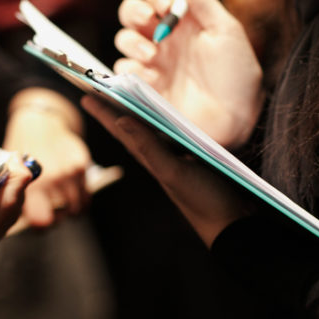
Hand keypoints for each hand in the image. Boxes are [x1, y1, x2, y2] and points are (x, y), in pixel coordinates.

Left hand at [3, 89, 91, 226]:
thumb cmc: (21, 150)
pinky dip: (82, 199)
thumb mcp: (11, 172)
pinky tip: (73, 196)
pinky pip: (86, 195)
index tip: (39, 222)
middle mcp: (52, 181)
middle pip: (61, 218)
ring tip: (61, 204)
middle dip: (56, 218)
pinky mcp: (81, 165)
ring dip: (70, 210)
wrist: (39, 122)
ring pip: (76, 209)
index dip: (41, 226)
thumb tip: (17, 217)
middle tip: (50, 211)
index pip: (42, 222)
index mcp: (31, 185)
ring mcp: (69, 173)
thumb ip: (15, 193)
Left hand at [82, 95, 252, 246]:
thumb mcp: (172, 171)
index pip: (122, 131)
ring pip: (150, 134)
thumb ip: (148, 147)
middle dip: (114, 111)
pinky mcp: (194, 163)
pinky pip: (170, 139)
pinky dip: (163, 127)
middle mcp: (159, 159)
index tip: (86, 97)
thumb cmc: (202, 200)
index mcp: (151, 159)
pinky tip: (164, 120)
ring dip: (136, 116)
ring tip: (122, 100)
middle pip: (132, 130)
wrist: (232, 226)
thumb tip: (121, 121)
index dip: (105, 113)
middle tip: (97, 92)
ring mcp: (176, 161)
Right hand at [115, 0, 263, 148]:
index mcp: (183, 23)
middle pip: (131, 14)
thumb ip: (203, 1)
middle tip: (149, 22)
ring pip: (123, 40)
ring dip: (132, 41)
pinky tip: (152, 77)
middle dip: (134, 13)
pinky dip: (133, 70)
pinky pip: (123, 71)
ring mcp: (152, 63)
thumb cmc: (236, 75)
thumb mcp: (226, 31)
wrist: (233, 118)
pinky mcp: (143, 87)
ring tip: (152, 55)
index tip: (165, 6)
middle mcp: (164, 40)